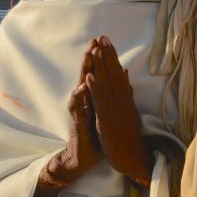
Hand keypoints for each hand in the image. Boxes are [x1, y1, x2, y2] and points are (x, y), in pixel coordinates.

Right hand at [36, 44, 101, 194]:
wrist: (85, 156)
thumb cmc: (96, 134)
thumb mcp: (106, 112)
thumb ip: (109, 96)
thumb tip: (118, 81)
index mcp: (96, 99)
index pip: (99, 75)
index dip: (102, 59)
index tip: (107, 42)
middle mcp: (86, 101)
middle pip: (89, 75)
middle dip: (92, 58)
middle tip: (95, 40)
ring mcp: (81, 111)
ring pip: (81, 86)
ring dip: (84, 71)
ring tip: (88, 55)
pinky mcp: (78, 123)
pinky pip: (78, 107)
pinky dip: (80, 96)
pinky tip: (83, 86)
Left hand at [86, 36, 153, 186]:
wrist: (133, 157)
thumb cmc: (129, 136)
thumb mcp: (128, 111)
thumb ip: (126, 92)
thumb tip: (126, 74)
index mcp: (125, 98)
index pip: (118, 73)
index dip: (112, 56)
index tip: (107, 41)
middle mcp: (121, 101)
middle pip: (114, 74)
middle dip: (107, 55)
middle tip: (102, 37)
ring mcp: (115, 110)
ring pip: (107, 84)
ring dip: (101, 67)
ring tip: (96, 49)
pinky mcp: (107, 120)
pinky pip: (100, 102)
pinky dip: (94, 88)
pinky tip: (89, 76)